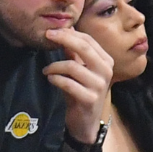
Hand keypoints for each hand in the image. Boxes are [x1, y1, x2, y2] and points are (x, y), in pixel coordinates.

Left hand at [44, 29, 112, 144]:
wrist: (85, 122)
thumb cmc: (80, 92)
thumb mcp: (78, 70)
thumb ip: (73, 53)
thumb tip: (67, 29)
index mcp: (106, 61)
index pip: (88, 40)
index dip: (69, 33)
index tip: (52, 31)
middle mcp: (106, 71)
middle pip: (84, 48)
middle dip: (63, 39)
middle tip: (47, 37)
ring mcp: (99, 85)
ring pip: (72, 66)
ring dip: (54, 66)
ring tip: (47, 70)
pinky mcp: (90, 99)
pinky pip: (68, 83)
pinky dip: (56, 79)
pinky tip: (50, 79)